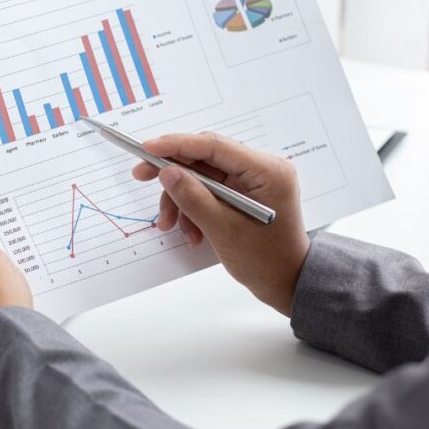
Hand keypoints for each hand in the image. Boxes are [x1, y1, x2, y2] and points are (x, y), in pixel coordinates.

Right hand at [133, 132, 309, 315]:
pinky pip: (209, 190)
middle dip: (174, 174)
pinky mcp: (243, 192)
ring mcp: (252, 180)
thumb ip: (193, 198)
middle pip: (205, 157)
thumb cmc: (266, 261)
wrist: (286, 283)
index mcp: (267, 171)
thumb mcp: (224, 230)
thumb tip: (168, 172)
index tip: (147, 148)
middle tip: (142, 176)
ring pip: (203, 176)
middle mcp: (261, 169)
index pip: (215, 146)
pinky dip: (193, 207)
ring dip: (181, 198)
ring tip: (170, 224)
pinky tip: (191, 230)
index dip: (177, 145)